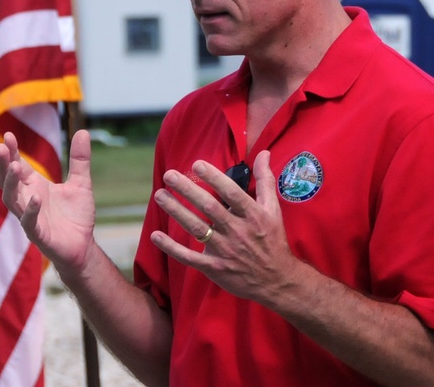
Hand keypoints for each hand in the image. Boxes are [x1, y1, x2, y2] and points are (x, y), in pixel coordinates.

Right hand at [0, 129, 96, 271]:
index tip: (8, 135)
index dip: (12, 151)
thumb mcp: (81, 183)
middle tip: (1, 148)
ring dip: (11, 183)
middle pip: (7, 180)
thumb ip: (79, 159)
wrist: (83, 247)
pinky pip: (28, 222)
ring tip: (15, 166)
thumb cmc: (76, 216)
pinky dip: (30, 210)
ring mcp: (29, 216)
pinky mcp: (37, 234)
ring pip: (11, 199)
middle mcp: (27, 198)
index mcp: (34, 185)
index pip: (17, 164)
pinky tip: (36, 198)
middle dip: (3, 164)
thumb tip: (83, 131)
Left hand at [149, 150, 300, 304]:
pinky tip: (155, 235)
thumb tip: (263, 153)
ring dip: (176, 211)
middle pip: (209, 208)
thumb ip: (265, 180)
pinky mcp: (214, 268)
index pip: (231, 193)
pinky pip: (189, 257)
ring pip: (197, 228)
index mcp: (252, 215)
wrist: (277, 281)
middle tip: (169, 175)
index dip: (214, 178)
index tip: (197, 164)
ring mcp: (225, 250)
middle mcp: (238, 231)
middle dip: (188, 190)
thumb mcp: (273, 209)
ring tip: (159, 195)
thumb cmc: (273, 240)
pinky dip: (171, 248)